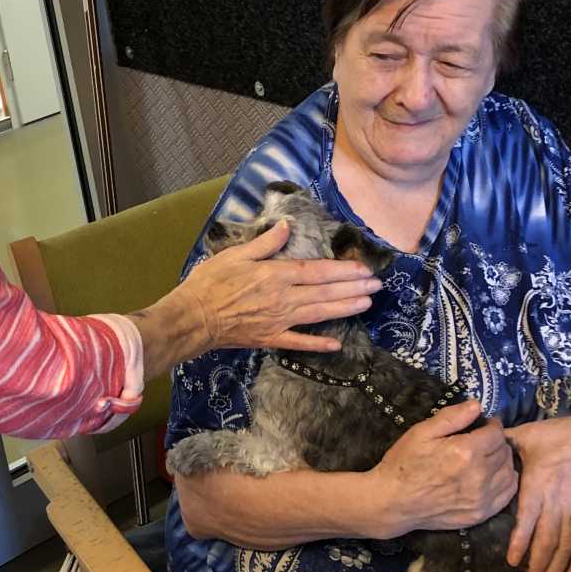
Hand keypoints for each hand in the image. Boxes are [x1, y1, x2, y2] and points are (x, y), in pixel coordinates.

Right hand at [171, 220, 382, 354]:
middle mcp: (283, 298)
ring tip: (367, 303)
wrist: (193, 318)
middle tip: (377, 285)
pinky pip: (299, 342)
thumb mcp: (235, 255)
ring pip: (319, 314)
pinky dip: (318, 344)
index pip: (316, 271)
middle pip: (325, 293)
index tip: (363, 268)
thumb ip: (264, 244)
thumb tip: (286, 228)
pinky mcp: (270, 338)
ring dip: (345, 308)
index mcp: (275, 275)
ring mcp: (279, 321)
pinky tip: (338, 344)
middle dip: (353, 288)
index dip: (342, 270)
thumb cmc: (210, 283)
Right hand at [369, 401, 517, 537]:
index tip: (483, 425)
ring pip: (509, 473)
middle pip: (504, 452)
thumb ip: (452, 417)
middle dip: (496, 442)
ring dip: (502, 462)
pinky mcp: (480, 514)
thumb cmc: (404, 463)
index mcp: (465, 451)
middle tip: (482, 441)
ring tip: (487, 458)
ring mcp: (481, 498)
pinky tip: (491, 477)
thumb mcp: (422, 432)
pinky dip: (504, 482)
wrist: (393, 502)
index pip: (496, 433)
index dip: (491, 425)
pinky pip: (507, 494)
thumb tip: (478, 405)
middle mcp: (478, 476)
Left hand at [505, 413, 570, 571]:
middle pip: (548, 542)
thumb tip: (478, 441)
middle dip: (536, 569)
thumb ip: (503, 442)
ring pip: (564, 549)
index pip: (530, 518)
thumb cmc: (560, 435)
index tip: (512, 561)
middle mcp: (558, 503)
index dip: (522, 541)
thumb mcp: (529, 434)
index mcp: (539, 485)